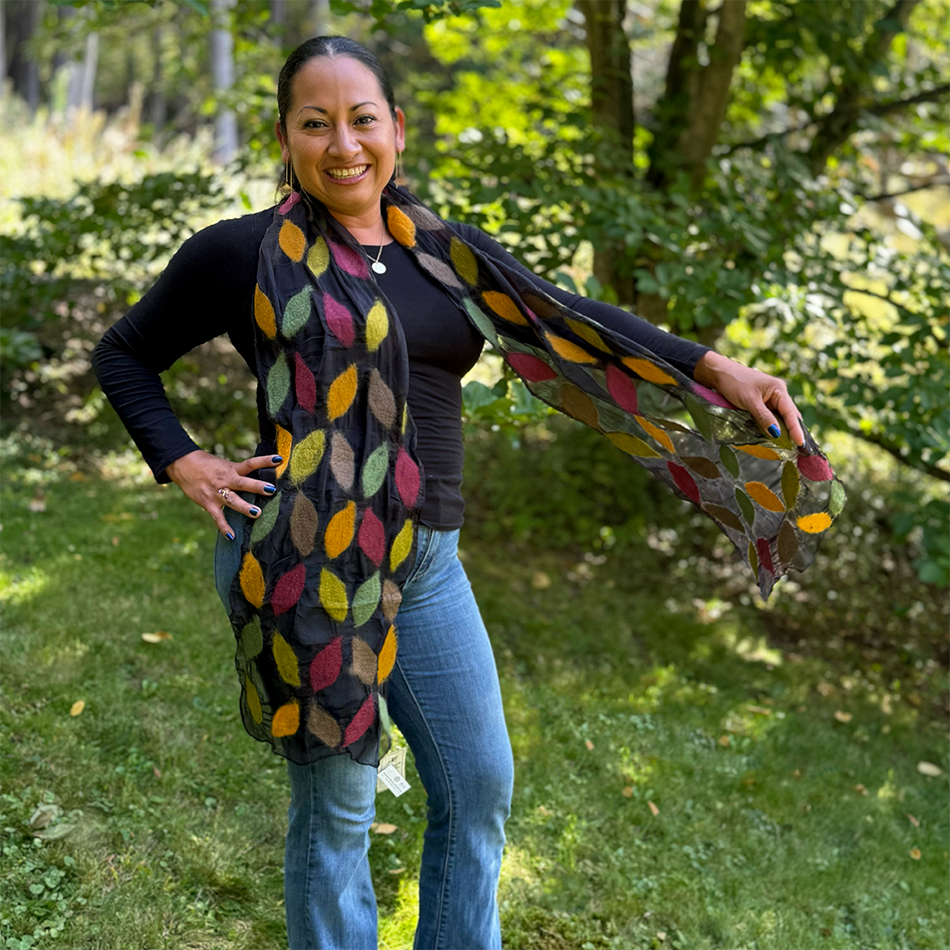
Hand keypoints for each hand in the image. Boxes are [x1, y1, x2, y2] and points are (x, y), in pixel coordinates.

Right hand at [165, 449, 281, 538]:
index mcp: (232, 469)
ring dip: (244, 507)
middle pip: (243, 483)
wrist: (183, 464)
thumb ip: (240, 472)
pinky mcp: (208, 503)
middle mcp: (225, 480)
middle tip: (271, 490)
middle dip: (257, 487)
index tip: (278, 459)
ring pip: (232, 500)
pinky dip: (224, 527)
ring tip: (258, 513)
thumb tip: (261, 476)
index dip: (264, 461)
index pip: (250, 463)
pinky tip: (232, 536)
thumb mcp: (226, 465)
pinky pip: (217, 517)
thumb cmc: (209, 465)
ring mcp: (216, 492)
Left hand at [693, 351, 804, 447]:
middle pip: (788, 415)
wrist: (719, 373)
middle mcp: (777, 394)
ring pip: (779, 417)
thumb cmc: (734, 382)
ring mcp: (769, 399)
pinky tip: (774, 436)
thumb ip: (763, 417)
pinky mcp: (761, 403)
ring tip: (790, 446)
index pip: (790, 413)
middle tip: (799, 448)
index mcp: (778, 390)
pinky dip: (773, 426)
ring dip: (783, 429)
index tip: (801, 443)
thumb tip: (776, 433)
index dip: (796, 429)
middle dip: (793, 430)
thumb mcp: (749, 401)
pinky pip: (770, 417)